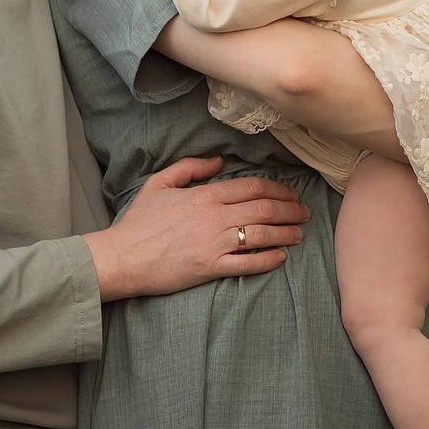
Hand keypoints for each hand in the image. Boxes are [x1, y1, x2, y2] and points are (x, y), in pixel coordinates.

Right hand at [82, 155, 307, 298]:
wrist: (123, 257)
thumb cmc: (139, 222)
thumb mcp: (161, 184)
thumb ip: (191, 167)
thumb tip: (220, 160)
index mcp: (205, 196)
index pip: (253, 187)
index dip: (279, 189)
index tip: (291, 193)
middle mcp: (215, 218)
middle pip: (264, 209)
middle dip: (290, 210)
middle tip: (305, 212)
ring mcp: (215, 244)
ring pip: (262, 235)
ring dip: (286, 233)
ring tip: (299, 233)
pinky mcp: (211, 268)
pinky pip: (248, 264)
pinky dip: (268, 260)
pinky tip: (281, 257)